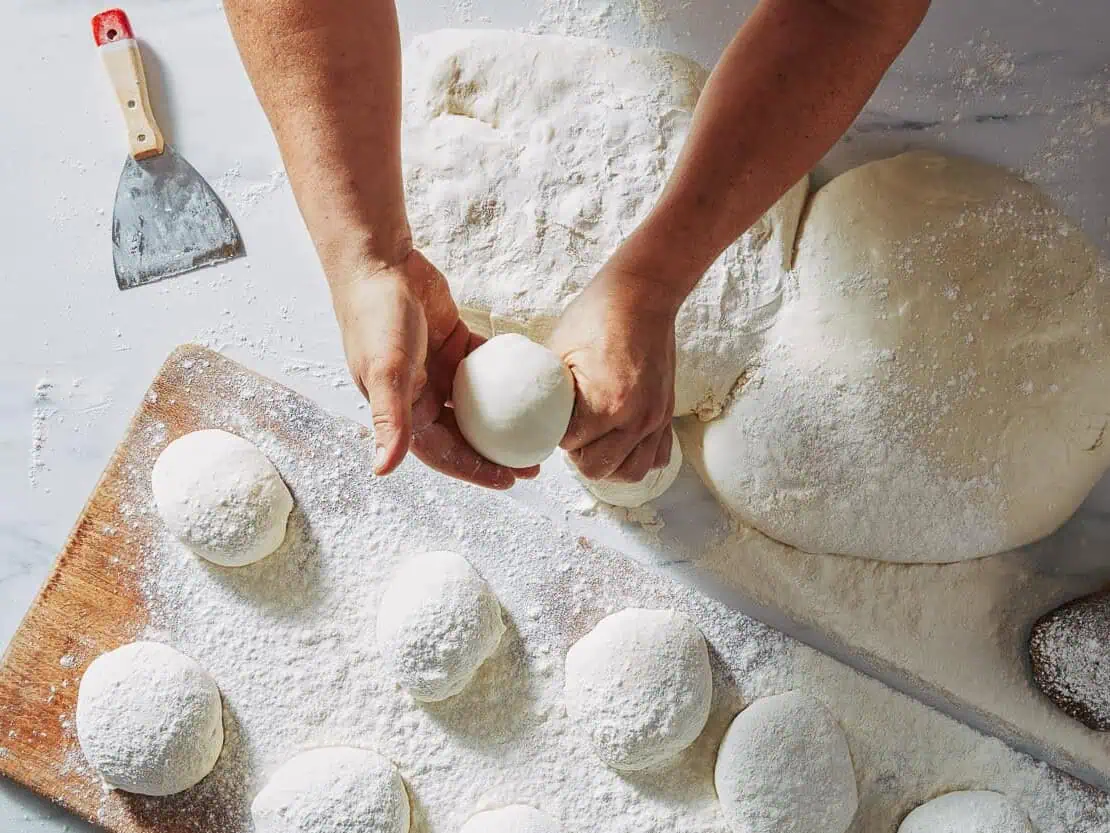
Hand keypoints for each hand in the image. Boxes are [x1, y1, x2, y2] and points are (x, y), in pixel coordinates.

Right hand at [331, 249, 539, 488]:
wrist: (380, 261)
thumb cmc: (376, 316)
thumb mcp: (386, 371)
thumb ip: (389, 420)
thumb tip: (383, 468)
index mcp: (401, 409)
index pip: (443, 453)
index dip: (474, 470)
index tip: (509, 480)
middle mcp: (419, 394)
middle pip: (463, 434)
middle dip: (495, 453)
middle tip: (532, 464)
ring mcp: (438, 369)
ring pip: (476, 406)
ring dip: (504, 421)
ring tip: (536, 430)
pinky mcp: (453, 343)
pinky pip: (485, 369)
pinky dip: (506, 378)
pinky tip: (532, 387)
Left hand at [548, 263, 679, 482]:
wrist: (643, 295)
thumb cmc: (599, 315)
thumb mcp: (558, 350)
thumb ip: (546, 390)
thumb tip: (530, 413)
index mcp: (606, 403)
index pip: (569, 445)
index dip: (555, 435)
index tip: (553, 419)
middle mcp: (636, 417)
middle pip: (599, 469)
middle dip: (579, 455)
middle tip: (572, 433)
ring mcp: (655, 418)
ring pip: (632, 472)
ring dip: (609, 464)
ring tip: (596, 443)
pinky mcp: (667, 413)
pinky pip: (658, 457)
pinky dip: (638, 457)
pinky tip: (622, 442)